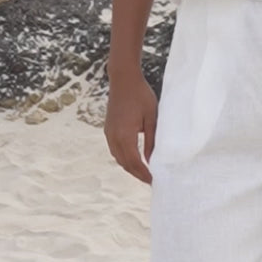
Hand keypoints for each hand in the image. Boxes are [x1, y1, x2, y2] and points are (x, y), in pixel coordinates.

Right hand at [104, 67, 157, 184]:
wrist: (123, 79)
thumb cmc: (141, 95)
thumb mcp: (152, 118)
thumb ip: (151, 141)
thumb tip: (151, 160)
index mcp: (125, 135)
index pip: (134, 162)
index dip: (144, 174)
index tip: (153, 181)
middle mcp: (114, 137)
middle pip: (124, 163)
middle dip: (137, 174)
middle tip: (150, 180)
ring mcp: (109, 133)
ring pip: (118, 157)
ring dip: (129, 166)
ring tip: (143, 172)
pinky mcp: (108, 129)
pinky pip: (115, 149)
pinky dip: (124, 157)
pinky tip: (133, 158)